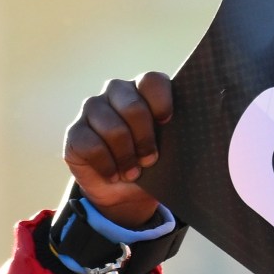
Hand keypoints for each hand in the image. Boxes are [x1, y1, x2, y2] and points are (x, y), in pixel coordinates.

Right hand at [64, 73, 175, 230]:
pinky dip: (107, 166)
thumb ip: (179, 136)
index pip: (152, 81)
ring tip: (132, 173)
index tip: (167, 122)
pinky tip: (113, 175)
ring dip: (126, 156)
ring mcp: (93, 109)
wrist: (124, 192)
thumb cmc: (152, 166)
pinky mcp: (75, 132)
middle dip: (144, 138)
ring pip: (112, 127)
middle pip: (132, 106)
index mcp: (144, 91)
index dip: (161, 100)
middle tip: (150, 160)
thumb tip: (198, 136)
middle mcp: (117, 93)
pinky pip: (91, 145)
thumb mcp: (170, 152)